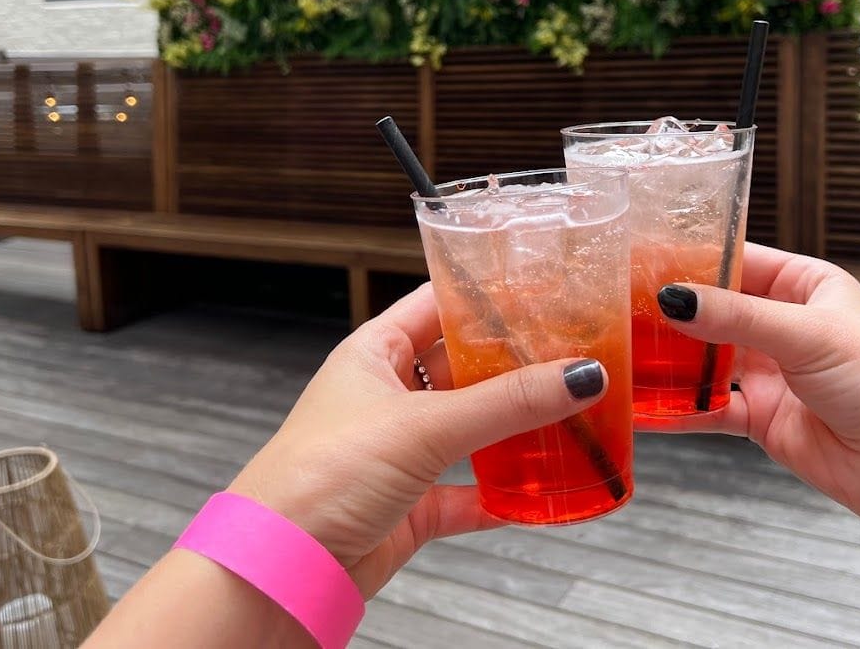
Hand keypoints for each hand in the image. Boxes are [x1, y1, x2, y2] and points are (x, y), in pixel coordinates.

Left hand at [227, 283, 608, 596]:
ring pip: (472, 430)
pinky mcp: (410, 505)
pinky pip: (469, 492)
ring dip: (516, 429)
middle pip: (465, 368)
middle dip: (516, 367)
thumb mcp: (424, 426)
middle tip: (575, 357)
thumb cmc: (319, 476)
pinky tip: (539, 491)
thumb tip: (577, 375)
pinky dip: (503, 493)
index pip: (439, 304)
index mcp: (376, 353)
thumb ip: (506, 402)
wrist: (283, 567)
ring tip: (572, 416)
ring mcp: (400, 451)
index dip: (488, 296)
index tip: (545, 292)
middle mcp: (388, 396)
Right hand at [649, 244, 859, 531]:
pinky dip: (680, 407)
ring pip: (706, 357)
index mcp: (806, 286)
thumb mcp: (810, 336)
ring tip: (624, 349)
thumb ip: (738, 317)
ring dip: (671, 357)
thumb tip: (675, 298)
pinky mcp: (761, 416)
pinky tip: (649, 404)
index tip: (643, 257)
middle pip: (714, 308)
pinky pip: (709, 406)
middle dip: (673, 310)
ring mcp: (771, 371)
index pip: (738, 259)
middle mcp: (784, 324)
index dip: (692, 258)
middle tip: (619, 304)